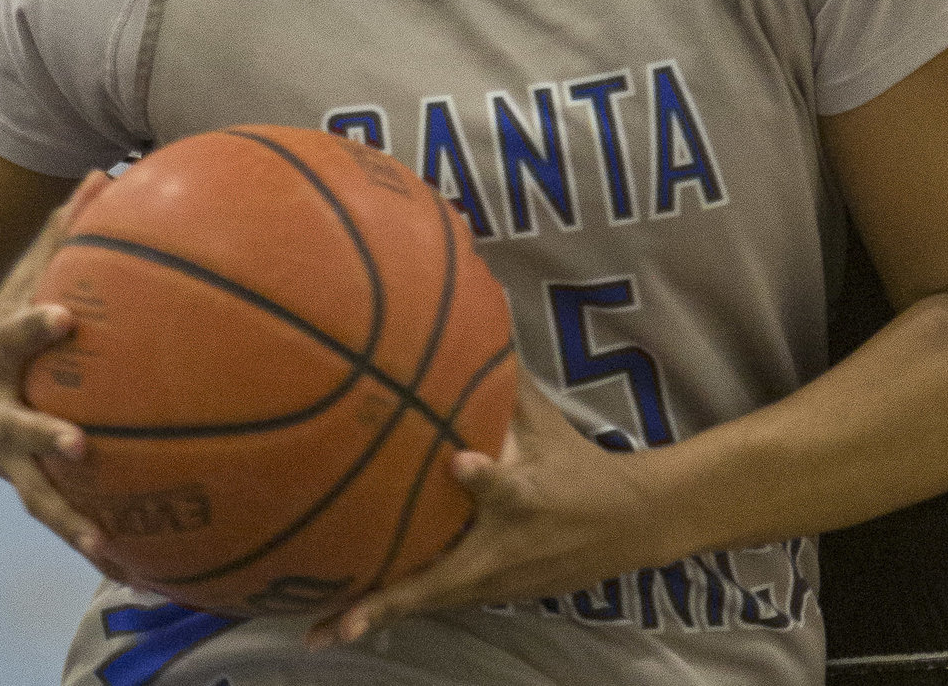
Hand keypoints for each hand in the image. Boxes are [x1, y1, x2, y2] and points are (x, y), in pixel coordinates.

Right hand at [0, 173, 115, 569]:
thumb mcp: (17, 281)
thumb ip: (62, 234)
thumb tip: (109, 172)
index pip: (12, 334)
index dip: (33, 327)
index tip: (62, 318)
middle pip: (15, 426)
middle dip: (44, 435)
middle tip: (80, 445)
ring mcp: (0, 455)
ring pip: (34, 491)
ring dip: (69, 517)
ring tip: (107, 546)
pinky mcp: (17, 483)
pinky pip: (58, 516)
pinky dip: (90, 539)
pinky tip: (134, 567)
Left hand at [309, 373, 681, 647]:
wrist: (628, 527)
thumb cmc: (577, 467)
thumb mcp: (549, 423)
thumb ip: (506, 384)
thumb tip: (481, 314)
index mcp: (528, 495)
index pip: (506, 486)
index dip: (484, 476)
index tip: (460, 462)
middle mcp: (508, 546)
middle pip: (448, 579)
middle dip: (394, 600)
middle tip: (340, 621)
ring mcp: (499, 580)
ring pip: (433, 601)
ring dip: (380, 616)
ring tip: (318, 633)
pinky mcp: (492, 594)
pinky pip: (438, 603)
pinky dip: (394, 613)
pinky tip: (343, 623)